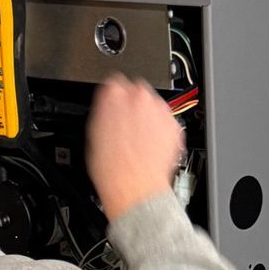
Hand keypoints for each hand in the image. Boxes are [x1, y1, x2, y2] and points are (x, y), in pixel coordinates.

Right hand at [86, 76, 184, 221]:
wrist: (135, 187)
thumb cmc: (112, 168)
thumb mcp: (94, 133)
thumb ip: (104, 111)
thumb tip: (108, 108)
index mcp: (113, 95)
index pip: (114, 82)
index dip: (114, 97)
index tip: (115, 107)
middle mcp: (139, 97)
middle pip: (137, 90)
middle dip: (133, 106)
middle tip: (128, 127)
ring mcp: (159, 110)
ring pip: (155, 105)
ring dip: (149, 117)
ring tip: (140, 140)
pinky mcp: (174, 125)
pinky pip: (168, 121)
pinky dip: (162, 130)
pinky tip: (151, 146)